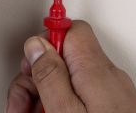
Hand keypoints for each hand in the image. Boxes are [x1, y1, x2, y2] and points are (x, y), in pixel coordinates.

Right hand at [7, 21, 135, 112]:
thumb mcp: (64, 111)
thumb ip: (50, 74)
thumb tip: (37, 46)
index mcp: (96, 70)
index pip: (71, 30)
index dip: (46, 42)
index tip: (29, 63)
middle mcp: (108, 78)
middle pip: (64, 59)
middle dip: (36, 79)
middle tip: (23, 106)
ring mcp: (112, 95)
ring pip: (69, 81)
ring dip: (43, 98)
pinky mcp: (112, 110)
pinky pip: (81, 99)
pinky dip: (61, 108)